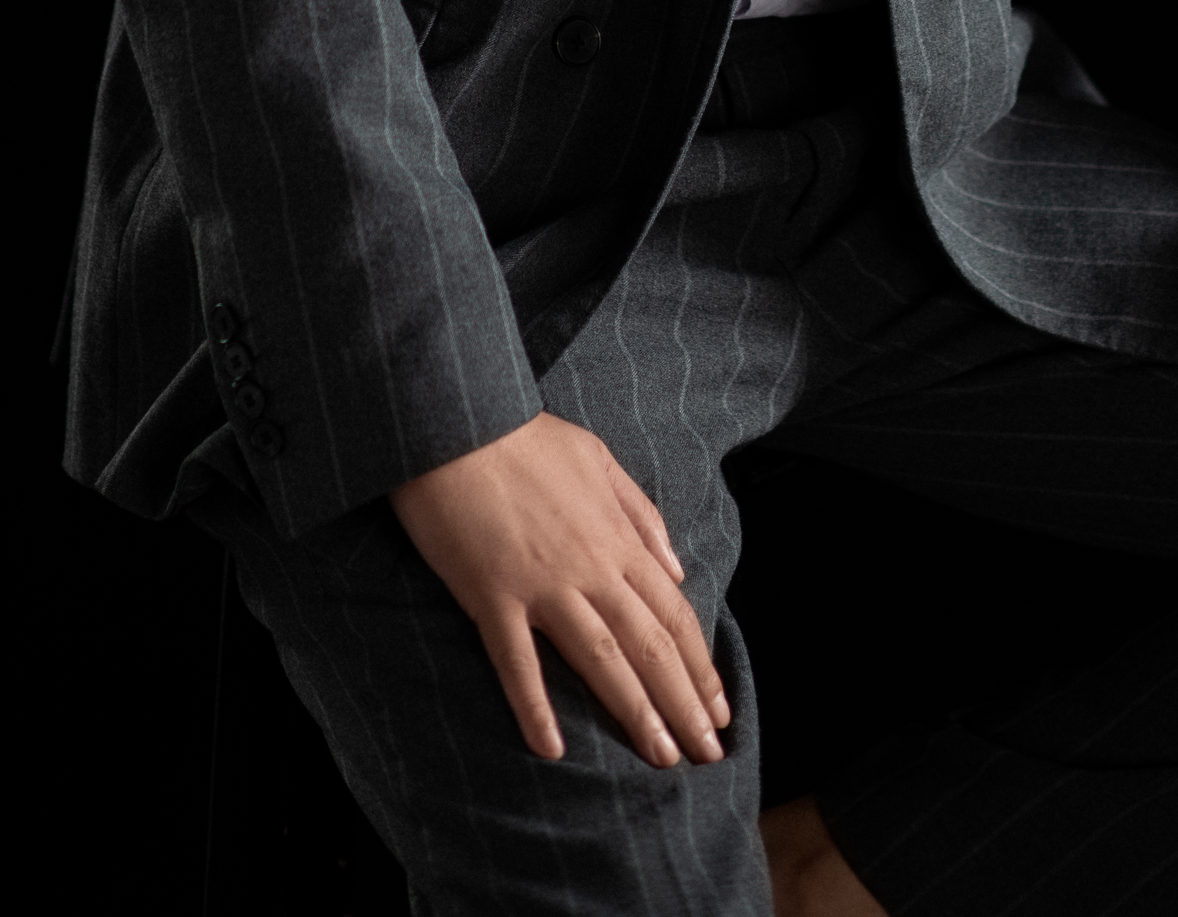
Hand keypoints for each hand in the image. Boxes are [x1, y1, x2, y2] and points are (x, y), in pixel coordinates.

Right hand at [388, 410, 730, 767]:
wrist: (456, 420)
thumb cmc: (524, 438)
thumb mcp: (599, 459)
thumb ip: (642, 514)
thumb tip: (678, 567)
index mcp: (617, 536)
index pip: (673, 613)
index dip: (701, 665)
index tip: (720, 708)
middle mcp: (591, 566)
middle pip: (650, 645)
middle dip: (685, 703)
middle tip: (708, 752)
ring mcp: (543, 583)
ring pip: (602, 659)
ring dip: (636, 712)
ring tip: (662, 757)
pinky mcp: (493, 595)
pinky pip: (518, 663)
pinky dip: (535, 708)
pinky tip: (553, 748)